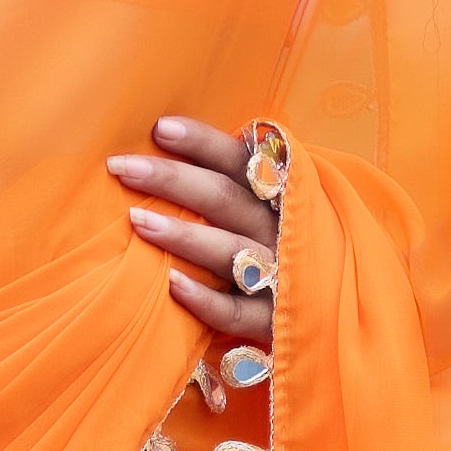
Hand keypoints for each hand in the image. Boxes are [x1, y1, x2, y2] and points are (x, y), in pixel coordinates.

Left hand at [108, 110, 278, 339]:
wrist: (327, 310)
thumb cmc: (274, 248)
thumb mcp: (265, 209)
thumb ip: (230, 184)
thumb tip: (160, 146)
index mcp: (280, 194)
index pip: (240, 160)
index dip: (202, 142)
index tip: (159, 129)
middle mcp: (281, 230)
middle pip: (227, 199)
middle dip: (172, 180)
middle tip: (123, 168)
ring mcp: (283, 275)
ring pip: (230, 250)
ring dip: (184, 235)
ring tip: (137, 220)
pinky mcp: (276, 321)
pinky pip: (238, 312)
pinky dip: (207, 299)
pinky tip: (171, 284)